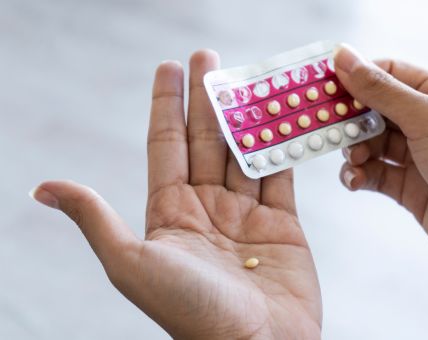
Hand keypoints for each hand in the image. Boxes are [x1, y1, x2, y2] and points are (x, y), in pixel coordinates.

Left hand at [31, 51, 321, 338]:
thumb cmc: (191, 313)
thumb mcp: (132, 264)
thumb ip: (96, 219)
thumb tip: (45, 187)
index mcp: (171, 213)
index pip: (167, 146)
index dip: (167, 106)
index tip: (171, 67)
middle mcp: (208, 209)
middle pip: (207, 141)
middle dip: (208, 98)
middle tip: (209, 57)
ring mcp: (247, 215)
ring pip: (246, 152)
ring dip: (247, 115)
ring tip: (249, 78)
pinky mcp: (284, 224)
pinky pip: (282, 175)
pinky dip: (283, 146)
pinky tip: (282, 119)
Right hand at [333, 44, 427, 285]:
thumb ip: (382, 91)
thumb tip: (345, 57)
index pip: (389, 73)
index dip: (356, 76)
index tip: (324, 87)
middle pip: (375, 109)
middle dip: (351, 119)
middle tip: (327, 128)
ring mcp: (420, 157)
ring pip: (371, 143)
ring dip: (354, 150)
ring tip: (354, 160)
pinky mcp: (411, 188)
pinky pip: (375, 174)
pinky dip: (359, 175)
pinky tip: (355, 180)